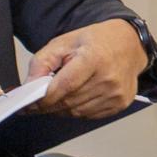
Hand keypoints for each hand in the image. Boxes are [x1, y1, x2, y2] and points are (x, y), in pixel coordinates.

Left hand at [32, 22, 149, 118]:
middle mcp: (109, 78)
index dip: (43, 98)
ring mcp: (116, 93)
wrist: (128, 45)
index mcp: (94, 58)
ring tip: (61, 94)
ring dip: (63, 108)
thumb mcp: (64, 42)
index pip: (63, 87)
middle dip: (49, 104)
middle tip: (38, 101)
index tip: (29, 103)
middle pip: (68, 102)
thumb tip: (29, 86)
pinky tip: (78, 96)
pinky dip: (77, 110)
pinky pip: (89, 115)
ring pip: (77, 112)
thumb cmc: (96, 41)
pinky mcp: (120, 103)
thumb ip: (42, 62)